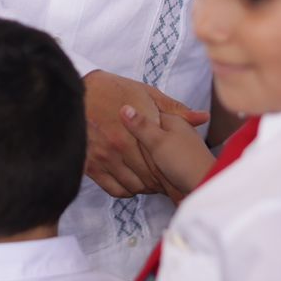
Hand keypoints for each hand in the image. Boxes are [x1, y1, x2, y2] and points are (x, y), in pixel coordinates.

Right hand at [82, 71, 207, 198]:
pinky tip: (131, 182)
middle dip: (160, 179)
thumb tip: (203, 117)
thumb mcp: (146, 93)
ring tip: (149, 181)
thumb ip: (174, 108)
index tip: (176, 170)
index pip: (164, 158)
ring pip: (133, 186)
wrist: (77, 90)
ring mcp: (105, 155)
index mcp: (140, 126)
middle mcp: (121, 143)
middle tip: (165, 179)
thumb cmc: (114, 89)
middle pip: (150, 175)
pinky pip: (114, 189)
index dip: (173, 168)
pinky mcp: (90, 164)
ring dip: (144, 186)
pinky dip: (126, 190)